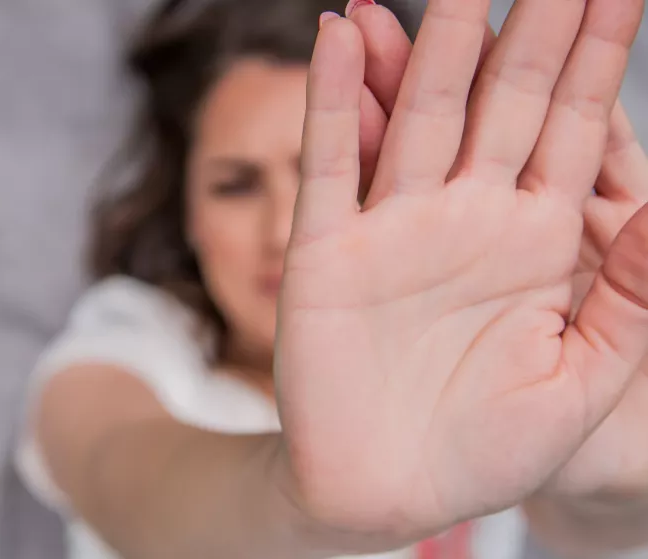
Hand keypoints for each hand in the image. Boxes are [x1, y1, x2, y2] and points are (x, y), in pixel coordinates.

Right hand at [273, 0, 647, 547]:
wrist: (385, 494)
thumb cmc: (487, 449)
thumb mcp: (584, 380)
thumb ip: (632, 295)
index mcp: (535, 242)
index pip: (574, 126)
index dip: (599, 57)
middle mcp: (465, 217)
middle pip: (503, 100)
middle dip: (533, 26)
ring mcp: (392, 228)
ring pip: (417, 115)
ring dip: (435, 44)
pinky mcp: (325, 253)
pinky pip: (328, 166)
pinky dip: (328, 104)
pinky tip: (333, 40)